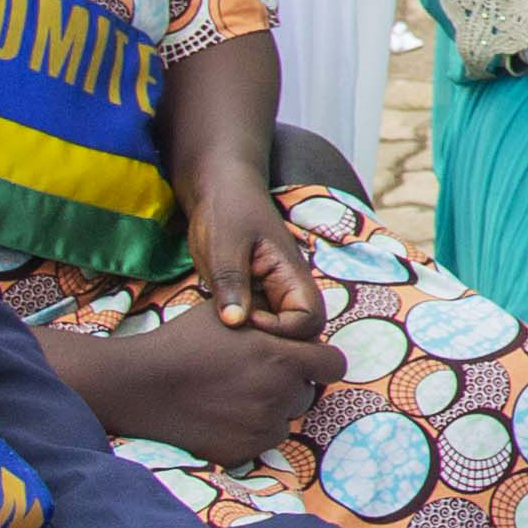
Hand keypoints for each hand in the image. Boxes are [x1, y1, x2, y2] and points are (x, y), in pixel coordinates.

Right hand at [76, 312, 340, 464]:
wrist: (139, 385)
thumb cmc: (183, 341)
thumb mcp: (230, 313)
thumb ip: (269, 317)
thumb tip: (294, 318)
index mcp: (283, 358)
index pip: (334, 365)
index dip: (321, 361)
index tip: (305, 360)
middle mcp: (279, 395)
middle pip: (307, 393)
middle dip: (289, 384)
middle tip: (254, 375)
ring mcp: (261, 427)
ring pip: (285, 418)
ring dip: (270, 408)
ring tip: (234, 394)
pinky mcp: (242, 452)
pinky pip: (262, 440)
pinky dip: (250, 430)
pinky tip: (222, 415)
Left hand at [177, 168, 327, 337]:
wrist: (218, 189)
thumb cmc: (226, 210)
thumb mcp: (224, 245)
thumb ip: (231, 282)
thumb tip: (236, 323)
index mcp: (293, 274)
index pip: (309, 320)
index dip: (282, 330)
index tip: (244, 318)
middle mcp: (289, 289)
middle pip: (300, 332)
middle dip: (271, 339)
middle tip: (235, 329)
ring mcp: (271, 293)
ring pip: (277, 331)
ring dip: (255, 335)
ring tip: (225, 325)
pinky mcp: (254, 296)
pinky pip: (258, 322)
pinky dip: (243, 327)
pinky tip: (219, 320)